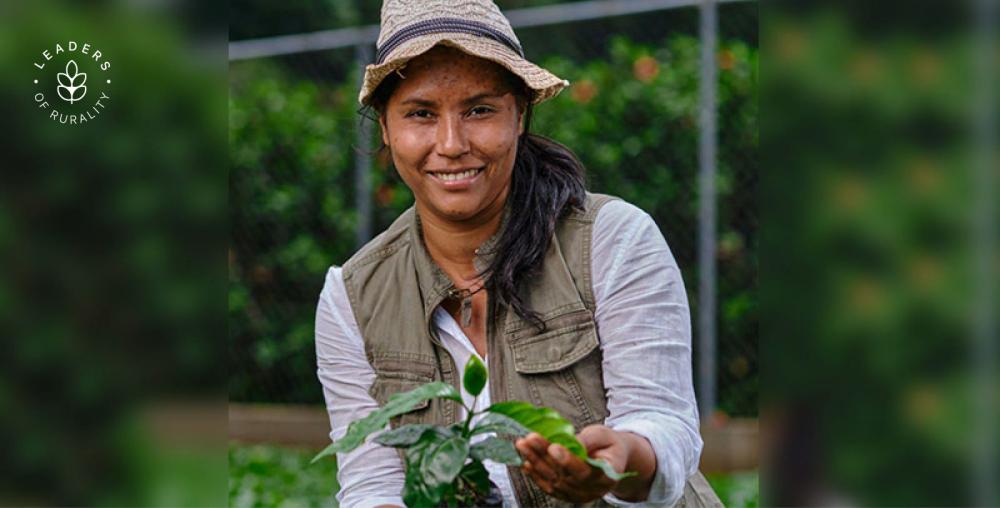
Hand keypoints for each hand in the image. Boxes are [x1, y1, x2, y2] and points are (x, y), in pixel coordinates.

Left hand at [514, 425, 633, 502]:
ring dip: (535, 463)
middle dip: (544, 455)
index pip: (585, 472)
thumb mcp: (603, 435)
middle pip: (565, 475)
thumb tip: (570, 442)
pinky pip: (549, 488)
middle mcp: (593, 489)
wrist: (612, 458)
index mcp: (608, 475)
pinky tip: (526, 462)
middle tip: (530, 438)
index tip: (553, 447)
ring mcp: (579, 495)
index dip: (568, 461)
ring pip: (553, 481)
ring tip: (523, 445)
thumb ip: (588, 439)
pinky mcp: (567, 495)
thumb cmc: (607, 444)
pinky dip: (535, 475)